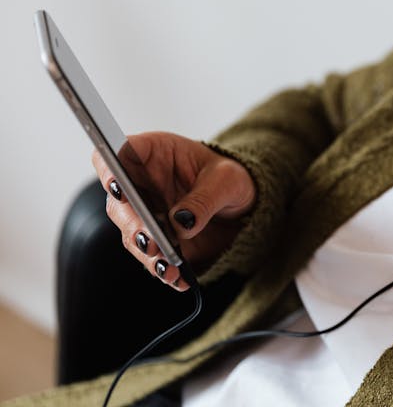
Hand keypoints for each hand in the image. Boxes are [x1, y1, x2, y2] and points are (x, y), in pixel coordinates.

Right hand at [92, 132, 255, 290]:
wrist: (242, 205)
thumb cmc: (229, 178)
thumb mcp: (227, 181)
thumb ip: (204, 198)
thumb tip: (181, 223)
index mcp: (152, 154)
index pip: (118, 154)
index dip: (110, 168)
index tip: (118, 186)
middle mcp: (140, 185)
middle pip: (119, 202)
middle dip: (132, 223)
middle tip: (151, 240)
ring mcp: (145, 215)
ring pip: (131, 235)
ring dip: (147, 253)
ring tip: (169, 267)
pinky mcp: (156, 242)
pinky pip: (151, 259)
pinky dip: (164, 270)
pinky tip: (180, 279)